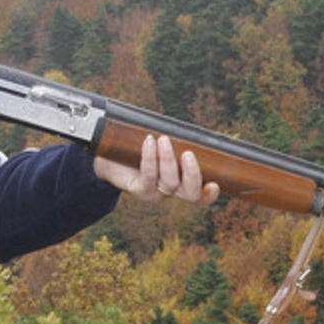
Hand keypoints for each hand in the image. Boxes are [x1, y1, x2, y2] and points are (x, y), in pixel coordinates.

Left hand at [96, 134, 220, 204]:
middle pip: (190, 193)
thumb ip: (176, 141)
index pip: (200, 194)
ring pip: (170, 182)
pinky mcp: (139, 190)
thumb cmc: (140, 147)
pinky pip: (149, 176)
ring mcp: (155, 193)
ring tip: (163, 140)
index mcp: (182, 182)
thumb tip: (190, 129)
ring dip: (168, 160)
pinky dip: (151, 158)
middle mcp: (171, 191)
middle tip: (189, 154)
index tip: (214, 184)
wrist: (109, 157)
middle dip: (193, 175)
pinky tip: (150, 142)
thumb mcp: (161, 145)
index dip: (209, 194)